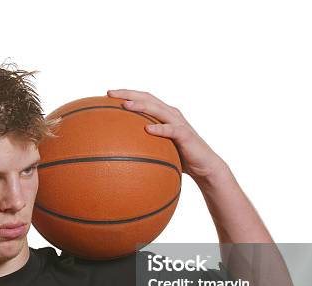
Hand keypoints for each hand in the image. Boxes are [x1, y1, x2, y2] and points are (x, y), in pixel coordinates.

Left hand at [107, 89, 228, 181]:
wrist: (204, 166)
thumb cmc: (179, 157)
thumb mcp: (159, 148)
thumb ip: (143, 144)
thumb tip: (119, 152)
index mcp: (163, 114)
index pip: (143, 98)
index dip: (126, 93)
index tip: (107, 94)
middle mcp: (171, 114)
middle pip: (148, 98)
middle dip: (128, 94)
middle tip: (110, 94)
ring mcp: (178, 123)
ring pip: (158, 109)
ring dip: (141, 106)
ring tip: (125, 105)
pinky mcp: (185, 134)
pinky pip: (171, 130)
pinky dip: (160, 129)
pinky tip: (147, 129)